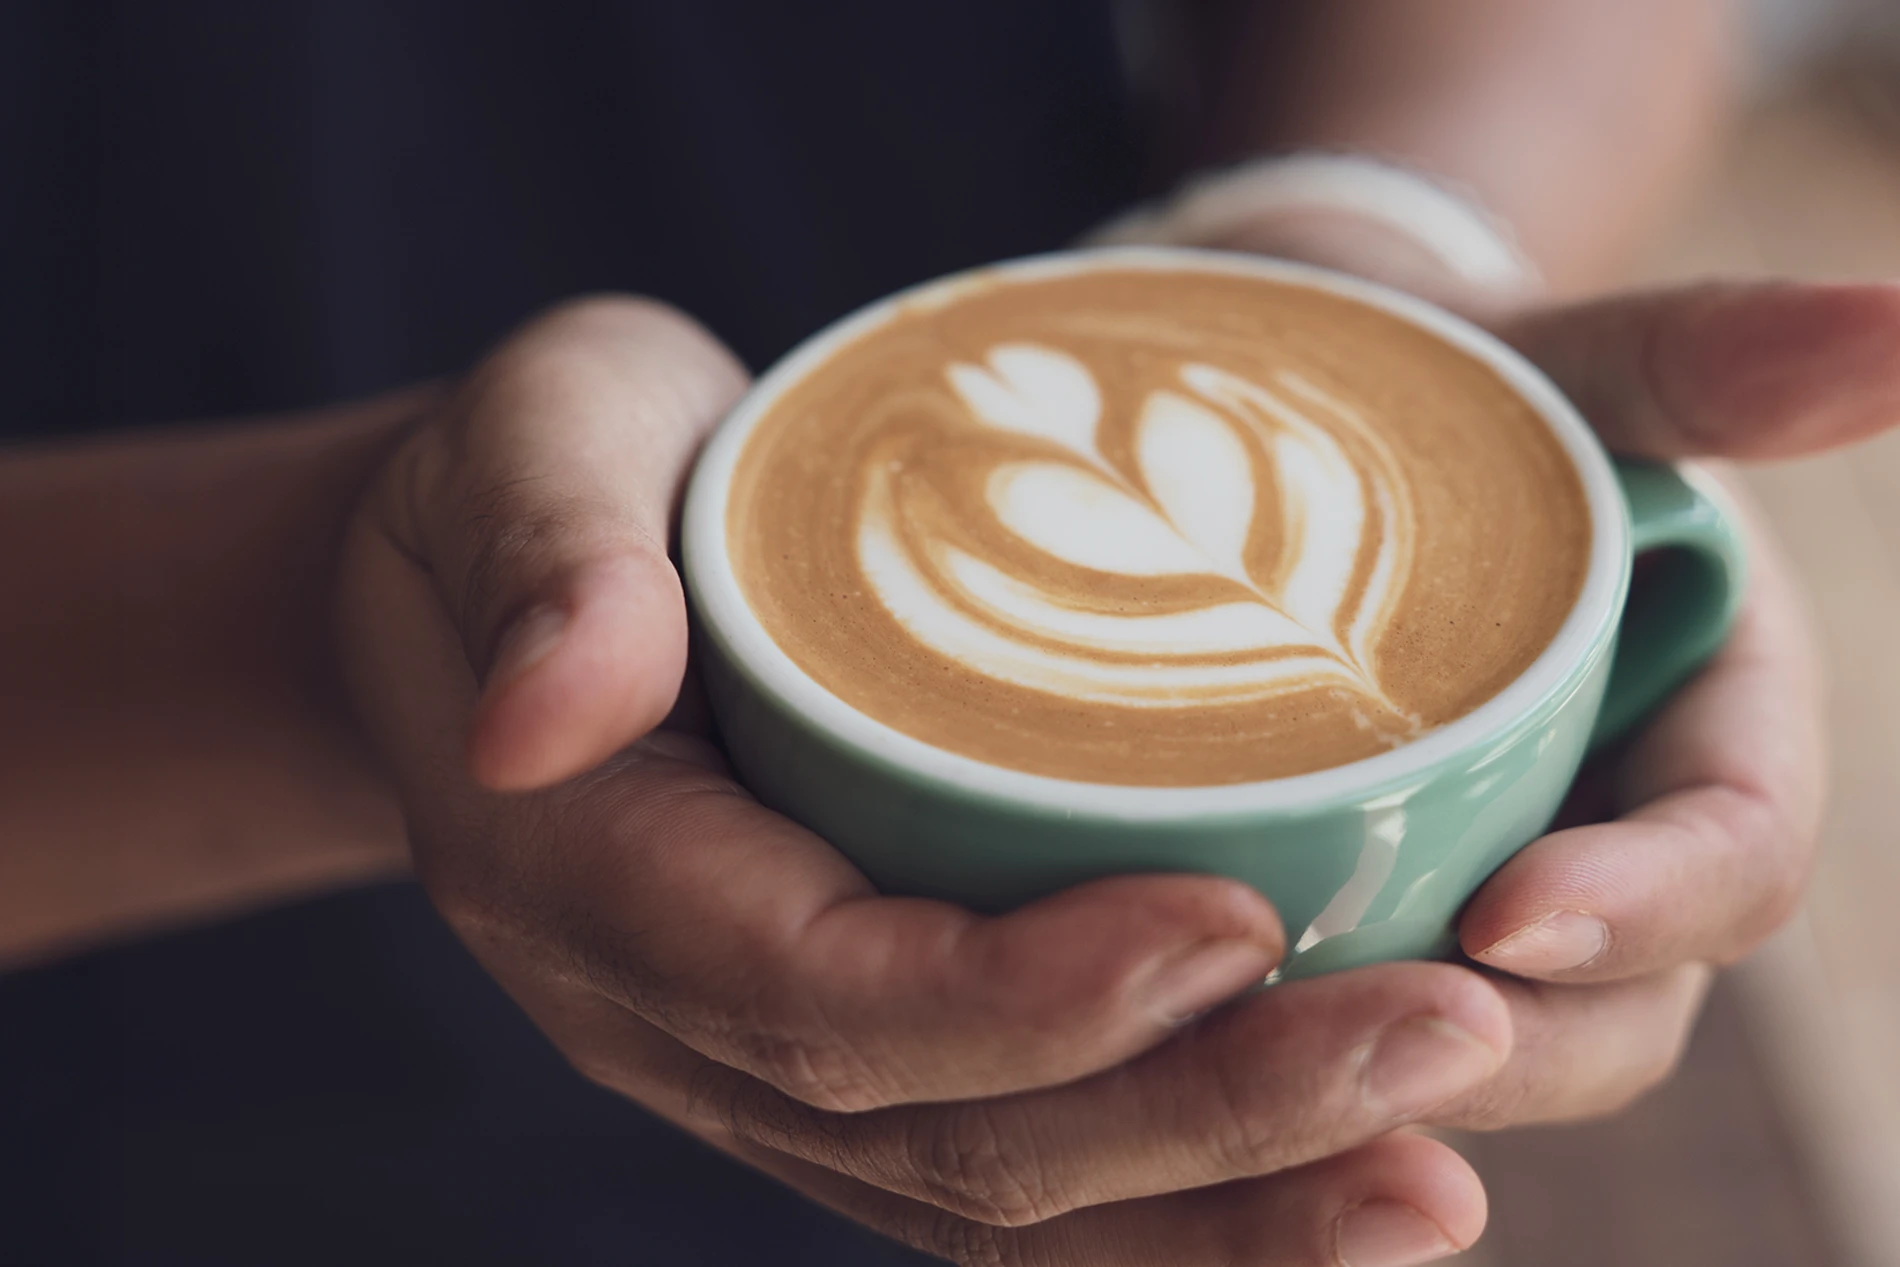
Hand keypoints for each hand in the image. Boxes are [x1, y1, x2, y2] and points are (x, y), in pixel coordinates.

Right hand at [338, 298, 1520, 1265]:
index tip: (1237, 921)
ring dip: (1230, 1210)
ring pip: (1001, 1202)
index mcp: (589, 884)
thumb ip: (547, 556)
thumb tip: (544, 710)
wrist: (502, 583)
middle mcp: (676, 1022)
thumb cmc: (539, 479)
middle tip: (1442, 1041)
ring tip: (1435, 1181)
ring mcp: (765, 1069)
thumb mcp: (524, 449)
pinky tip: (1344, 1190)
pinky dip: (1181, 1215)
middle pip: (951, 1135)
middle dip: (1204, 1112)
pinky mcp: (851, 1065)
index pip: (823, 994)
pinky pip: (1014, 1183)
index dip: (1028, 992)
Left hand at [1236, 214, 1894, 1132]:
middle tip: (1338, 1045)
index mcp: (1715, 730)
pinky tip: (1155, 1067)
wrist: (1312, 418)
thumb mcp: (1563, 364)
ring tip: (1227, 1074)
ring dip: (1366, 1087)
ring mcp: (1494, 893)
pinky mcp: (1374, 914)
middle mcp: (1617, 841)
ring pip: (1468, 1046)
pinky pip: (1342, 1023)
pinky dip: (1272, 1058)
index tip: (1506, 916)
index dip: (1645, 906)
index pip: (1732, 859)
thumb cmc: (1450, 384)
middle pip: (1610, 1008)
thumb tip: (1898, 318)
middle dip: (1501, 1053)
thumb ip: (1704, 354)